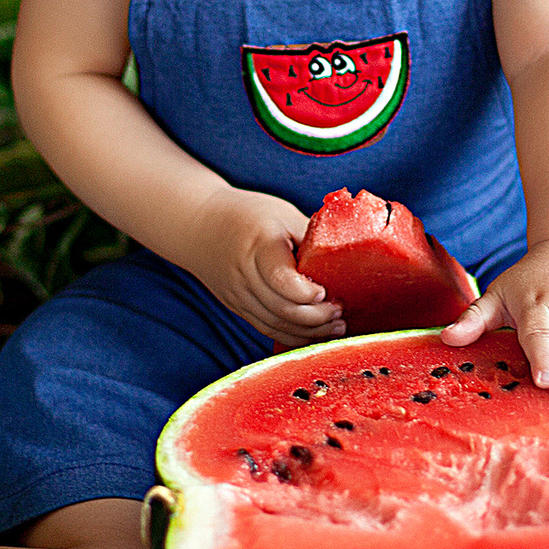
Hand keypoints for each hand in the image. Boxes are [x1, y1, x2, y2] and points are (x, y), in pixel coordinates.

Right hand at [190, 188, 344, 349]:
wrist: (198, 225)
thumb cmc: (248, 214)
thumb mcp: (281, 213)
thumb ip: (311, 235)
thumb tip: (351, 252)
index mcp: (258, 244)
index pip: (280, 278)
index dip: (306, 293)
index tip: (326, 292)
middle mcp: (244, 274)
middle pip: (282, 309)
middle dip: (317, 318)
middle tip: (340, 311)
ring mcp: (237, 295)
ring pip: (275, 325)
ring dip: (309, 332)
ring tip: (336, 326)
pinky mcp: (237, 307)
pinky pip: (267, 329)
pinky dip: (293, 335)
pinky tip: (315, 333)